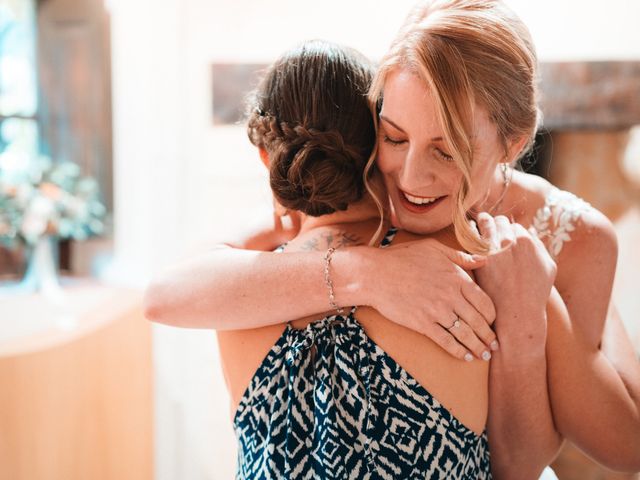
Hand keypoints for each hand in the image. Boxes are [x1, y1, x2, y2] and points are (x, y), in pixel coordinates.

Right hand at [366, 238, 496, 361]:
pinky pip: (446, 341)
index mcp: (456, 278)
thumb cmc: (401, 258)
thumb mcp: (433, 248)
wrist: (375, 274)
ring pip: (465, 334)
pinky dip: (458, 351)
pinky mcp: (423, 324)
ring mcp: (437, 311)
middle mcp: (451, 296)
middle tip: (493, 346)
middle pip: (478, 321)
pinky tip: (464, 357)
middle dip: (488, 336)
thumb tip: (483, 260)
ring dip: (477, 347)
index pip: (484, 302)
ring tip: (483, 355)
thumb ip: (460, 256)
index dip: (491, 317)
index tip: (492, 324)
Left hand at [474, 213, 556, 344]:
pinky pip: (471, 235)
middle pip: (500, 221)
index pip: (515, 226)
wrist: (517, 311)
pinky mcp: (479, 256)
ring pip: (485, 223)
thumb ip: (540, 247)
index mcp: (527, 241)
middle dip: (496, 224)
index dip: (509, 230)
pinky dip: (470, 232)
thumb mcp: (548, 268)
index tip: (503, 234)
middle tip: (489, 226)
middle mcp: (510, 240)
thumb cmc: (535, 292)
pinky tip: (468, 233)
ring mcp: (493, 247)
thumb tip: (532, 231)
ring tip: (478, 222)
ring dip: (482, 222)